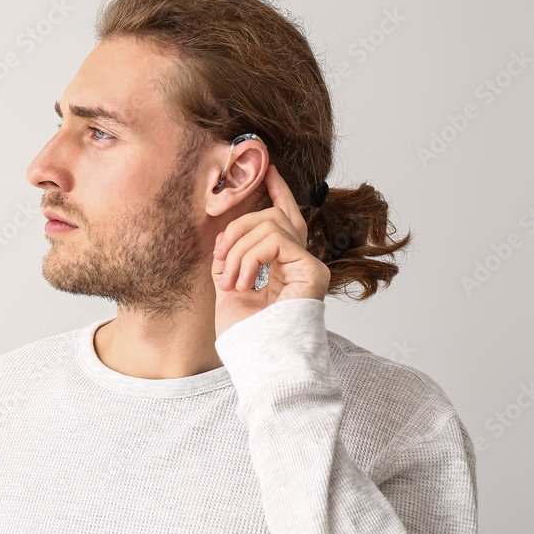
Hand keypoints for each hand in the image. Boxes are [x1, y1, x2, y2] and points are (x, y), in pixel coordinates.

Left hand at [210, 164, 329, 338]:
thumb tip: (224, 237)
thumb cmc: (246, 337)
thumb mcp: (230, 289)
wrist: (259, 365)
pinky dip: (250, 257)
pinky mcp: (313, 271)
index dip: (278, 191)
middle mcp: (302, 263)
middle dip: (238, 227)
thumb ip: (232, 261)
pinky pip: (276, 239)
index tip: (268, 169)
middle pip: (274, 216)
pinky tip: (244, 282)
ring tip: (231, 281)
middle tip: (220, 257)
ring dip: (239, 249)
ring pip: (271, 224)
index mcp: (284, 267)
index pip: (285, 220)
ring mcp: (310, 267)